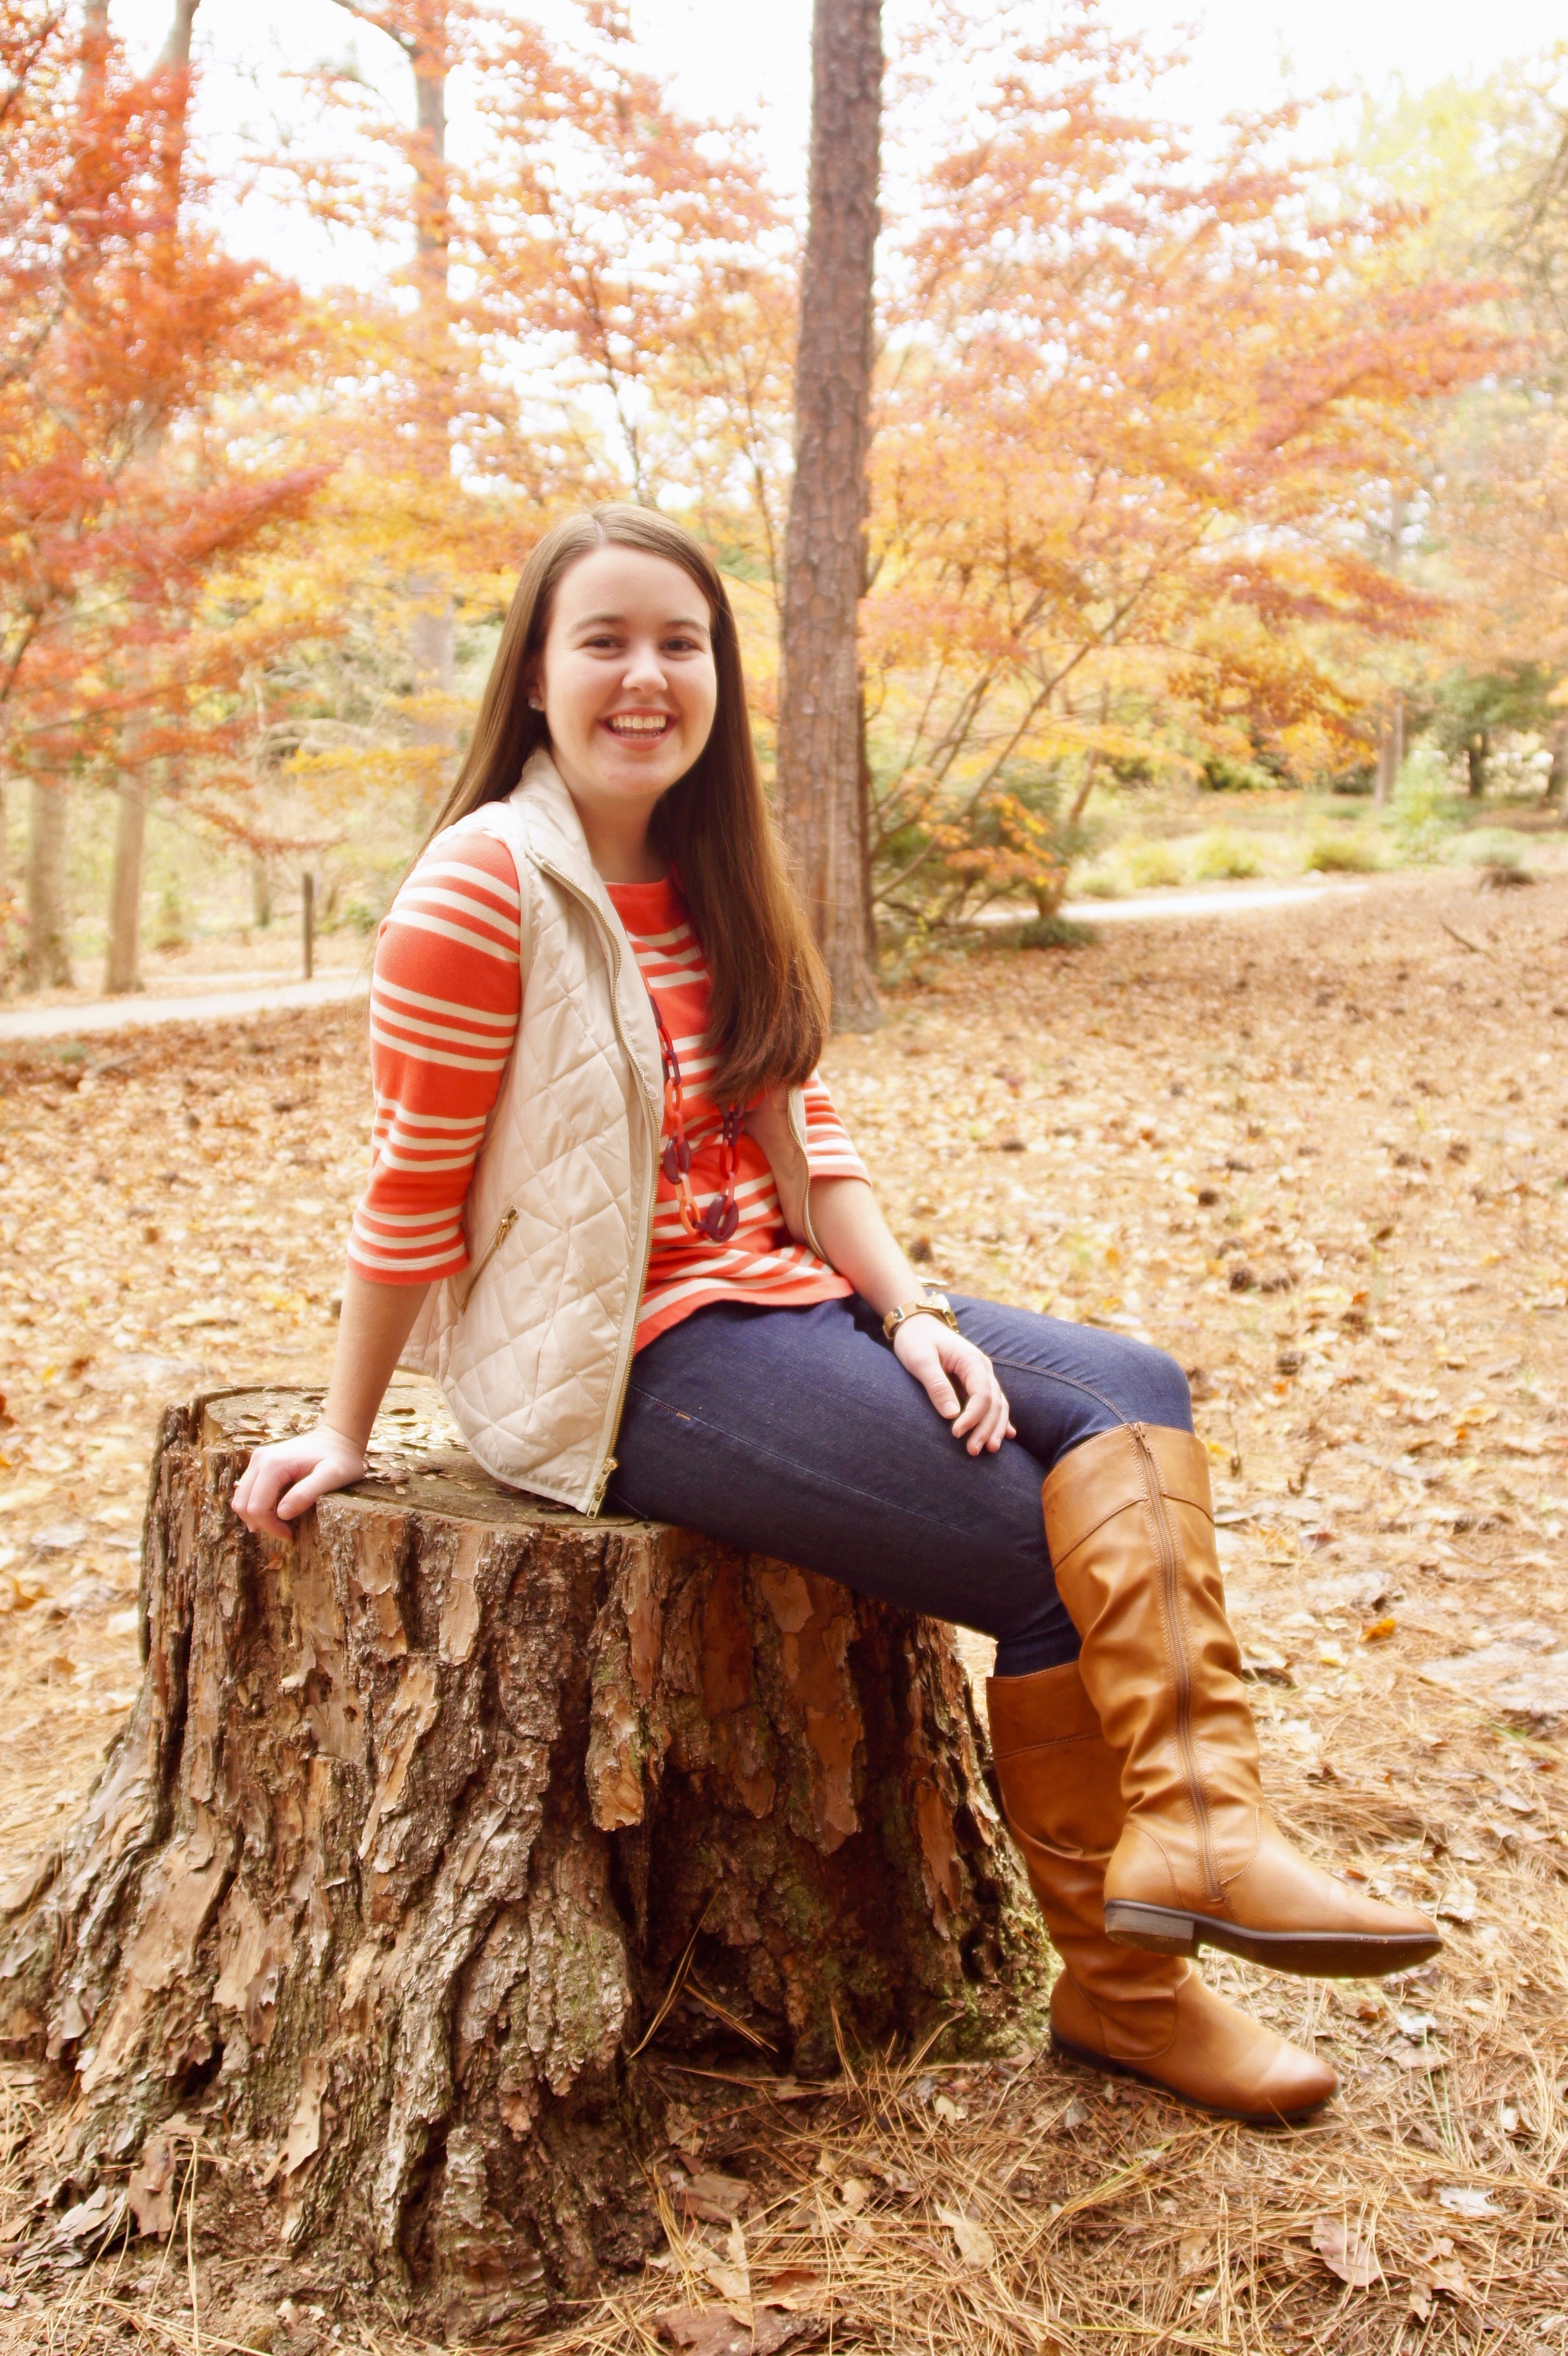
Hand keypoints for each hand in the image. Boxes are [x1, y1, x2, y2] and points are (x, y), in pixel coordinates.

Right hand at [230, 1425, 366, 1542]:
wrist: (338, 1437)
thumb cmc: (340, 1458)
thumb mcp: (332, 1476)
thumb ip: (306, 1493)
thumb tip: (282, 1513)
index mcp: (273, 1464)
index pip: (257, 1508)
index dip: (270, 1527)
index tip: (290, 1535)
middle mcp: (259, 1459)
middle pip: (243, 1505)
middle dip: (262, 1524)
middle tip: (286, 1532)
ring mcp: (257, 1460)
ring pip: (242, 1499)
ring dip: (257, 1516)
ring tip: (282, 1524)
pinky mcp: (260, 1463)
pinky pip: (248, 1492)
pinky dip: (257, 1506)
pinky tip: (278, 1511)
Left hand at [891, 1318, 1014, 1454]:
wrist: (917, 1325)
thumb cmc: (916, 1340)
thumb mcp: (920, 1359)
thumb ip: (936, 1385)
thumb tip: (951, 1414)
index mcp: (972, 1361)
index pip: (982, 1395)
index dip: (973, 1417)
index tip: (956, 1433)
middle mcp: (983, 1369)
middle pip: (994, 1404)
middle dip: (985, 1429)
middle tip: (973, 1451)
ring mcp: (982, 1377)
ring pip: (998, 1406)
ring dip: (994, 1428)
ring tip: (988, 1449)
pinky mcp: (976, 1384)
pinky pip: (994, 1404)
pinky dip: (999, 1420)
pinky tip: (1007, 1436)